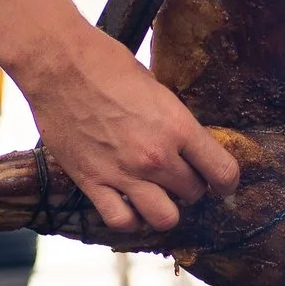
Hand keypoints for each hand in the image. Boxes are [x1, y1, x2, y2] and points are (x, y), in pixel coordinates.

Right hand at [21, 23, 240, 235]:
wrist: (58, 65)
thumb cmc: (107, 64)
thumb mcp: (157, 88)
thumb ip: (175, 122)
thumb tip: (188, 143)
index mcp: (178, 127)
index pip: (223, 173)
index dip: (226, 180)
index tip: (220, 180)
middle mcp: (156, 157)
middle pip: (194, 194)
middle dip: (190, 187)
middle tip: (178, 175)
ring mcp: (124, 173)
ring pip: (165, 218)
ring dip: (165, 208)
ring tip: (157, 194)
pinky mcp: (92, 182)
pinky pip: (121, 221)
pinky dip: (129, 219)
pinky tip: (128, 204)